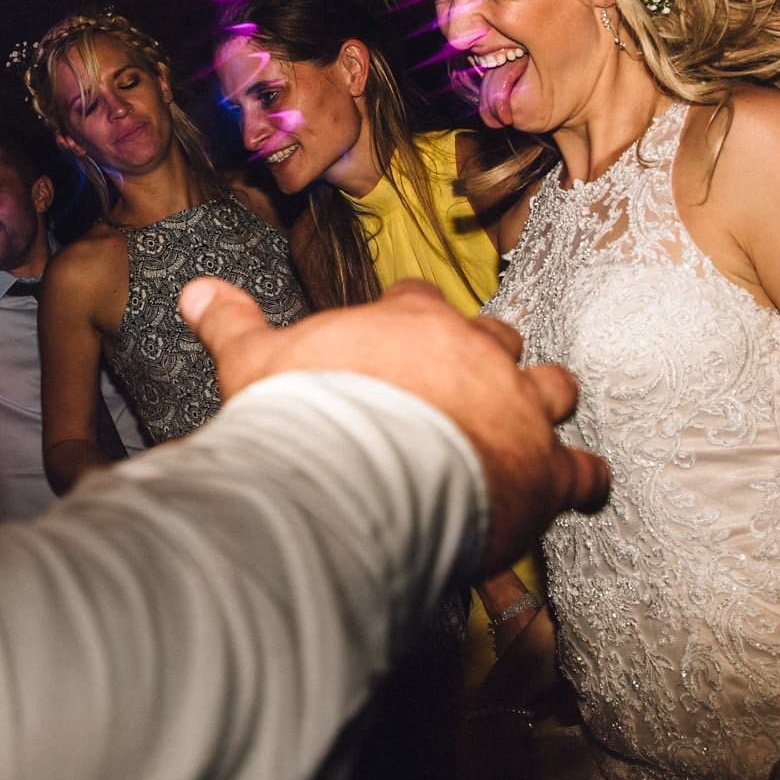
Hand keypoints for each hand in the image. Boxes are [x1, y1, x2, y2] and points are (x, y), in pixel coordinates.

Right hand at [178, 276, 607, 574]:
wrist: (358, 476)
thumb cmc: (310, 416)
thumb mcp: (256, 362)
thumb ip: (232, 324)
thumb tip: (196, 291)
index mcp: (410, 321)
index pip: (419, 301)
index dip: (412, 319)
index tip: (403, 336)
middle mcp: (475, 353)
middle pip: (498, 338)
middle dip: (490, 356)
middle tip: (474, 381)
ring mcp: (517, 409)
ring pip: (553, 389)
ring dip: (546, 402)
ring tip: (539, 419)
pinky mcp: (545, 469)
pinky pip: (583, 471)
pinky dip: (584, 480)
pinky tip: (583, 487)